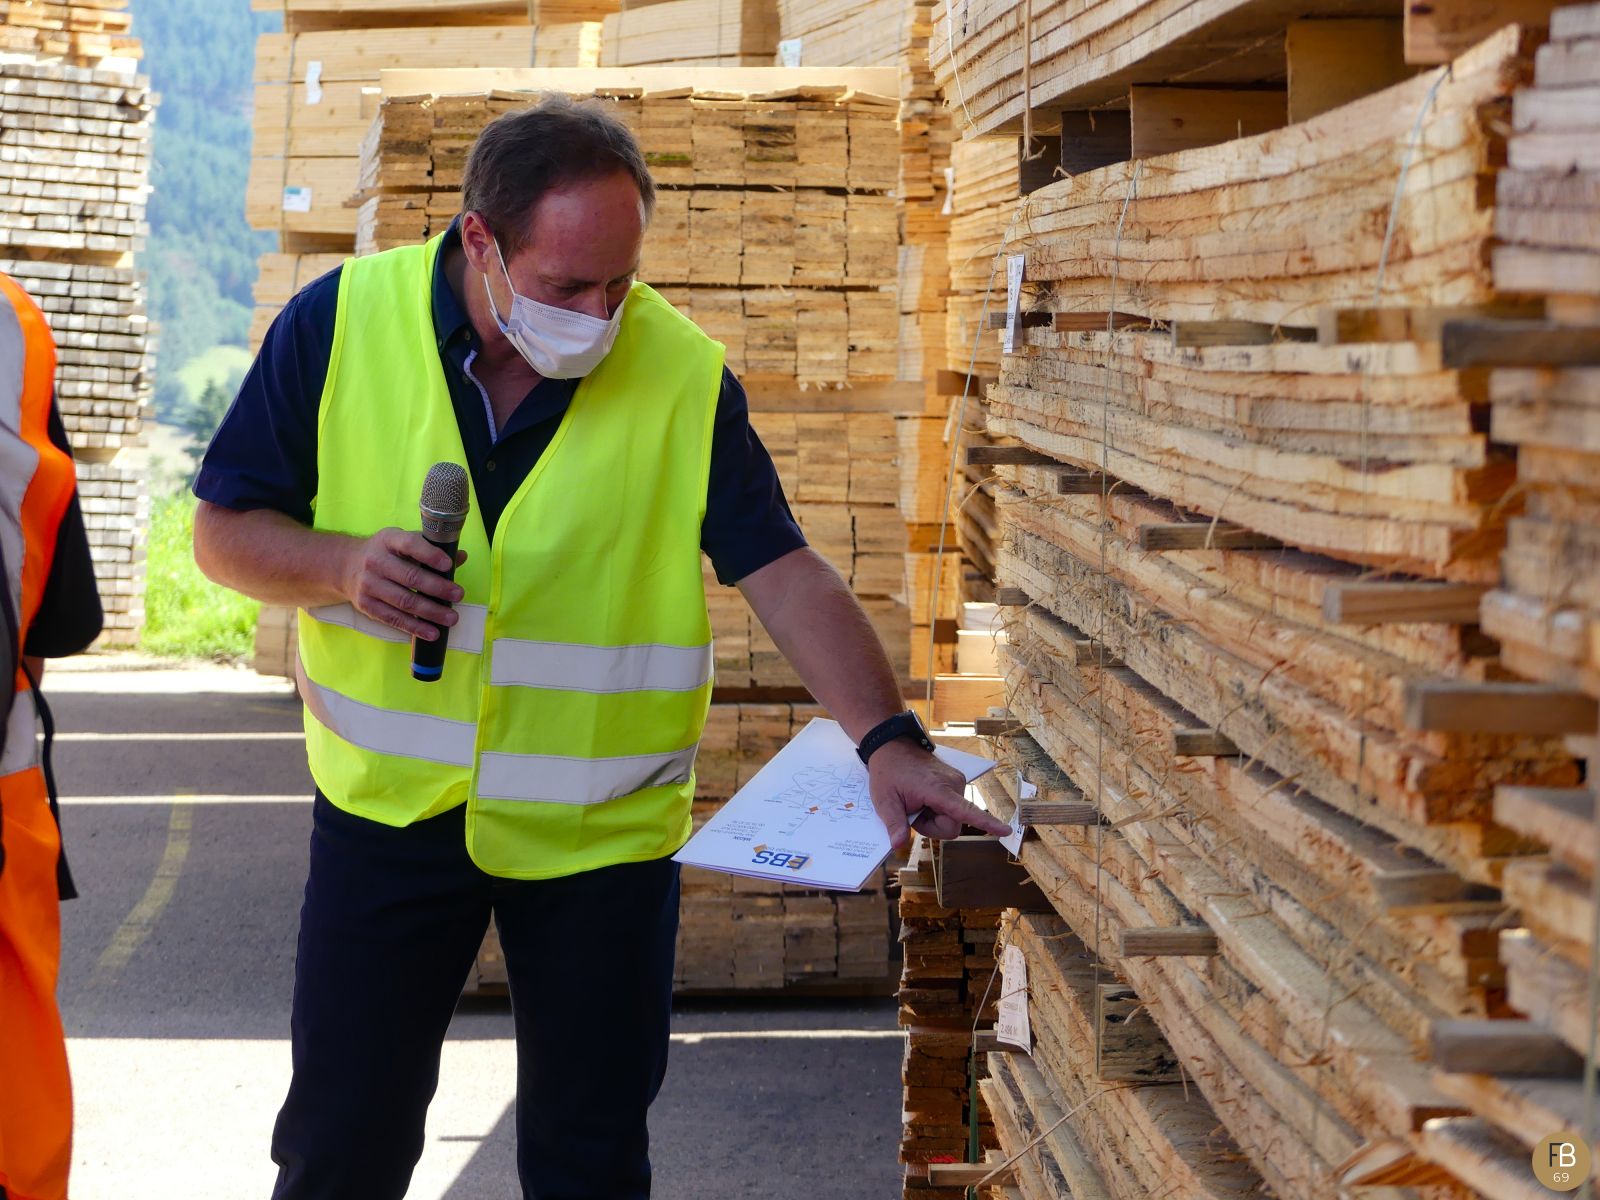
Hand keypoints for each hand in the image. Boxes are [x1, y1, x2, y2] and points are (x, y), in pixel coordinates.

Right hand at [340, 527, 468, 639]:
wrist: (346, 566)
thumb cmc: (386, 554)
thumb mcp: (403, 543)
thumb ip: (431, 549)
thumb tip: (460, 556)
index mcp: (388, 540)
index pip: (410, 544)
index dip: (430, 555)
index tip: (448, 565)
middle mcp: (375, 561)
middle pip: (410, 577)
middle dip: (438, 588)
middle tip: (459, 595)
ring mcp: (368, 584)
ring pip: (404, 601)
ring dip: (431, 612)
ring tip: (451, 618)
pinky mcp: (366, 605)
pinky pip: (393, 618)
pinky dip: (414, 627)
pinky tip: (431, 632)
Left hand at [867, 738, 1011, 851]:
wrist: (893, 746)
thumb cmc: (888, 772)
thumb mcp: (884, 801)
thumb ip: (894, 824)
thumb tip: (899, 844)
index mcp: (938, 789)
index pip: (966, 810)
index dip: (987, 823)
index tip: (1006, 831)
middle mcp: (955, 784)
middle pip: (952, 825)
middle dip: (932, 826)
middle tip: (913, 812)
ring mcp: (957, 781)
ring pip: (953, 818)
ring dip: (934, 817)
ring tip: (917, 800)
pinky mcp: (956, 781)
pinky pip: (952, 807)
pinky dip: (938, 808)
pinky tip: (924, 797)